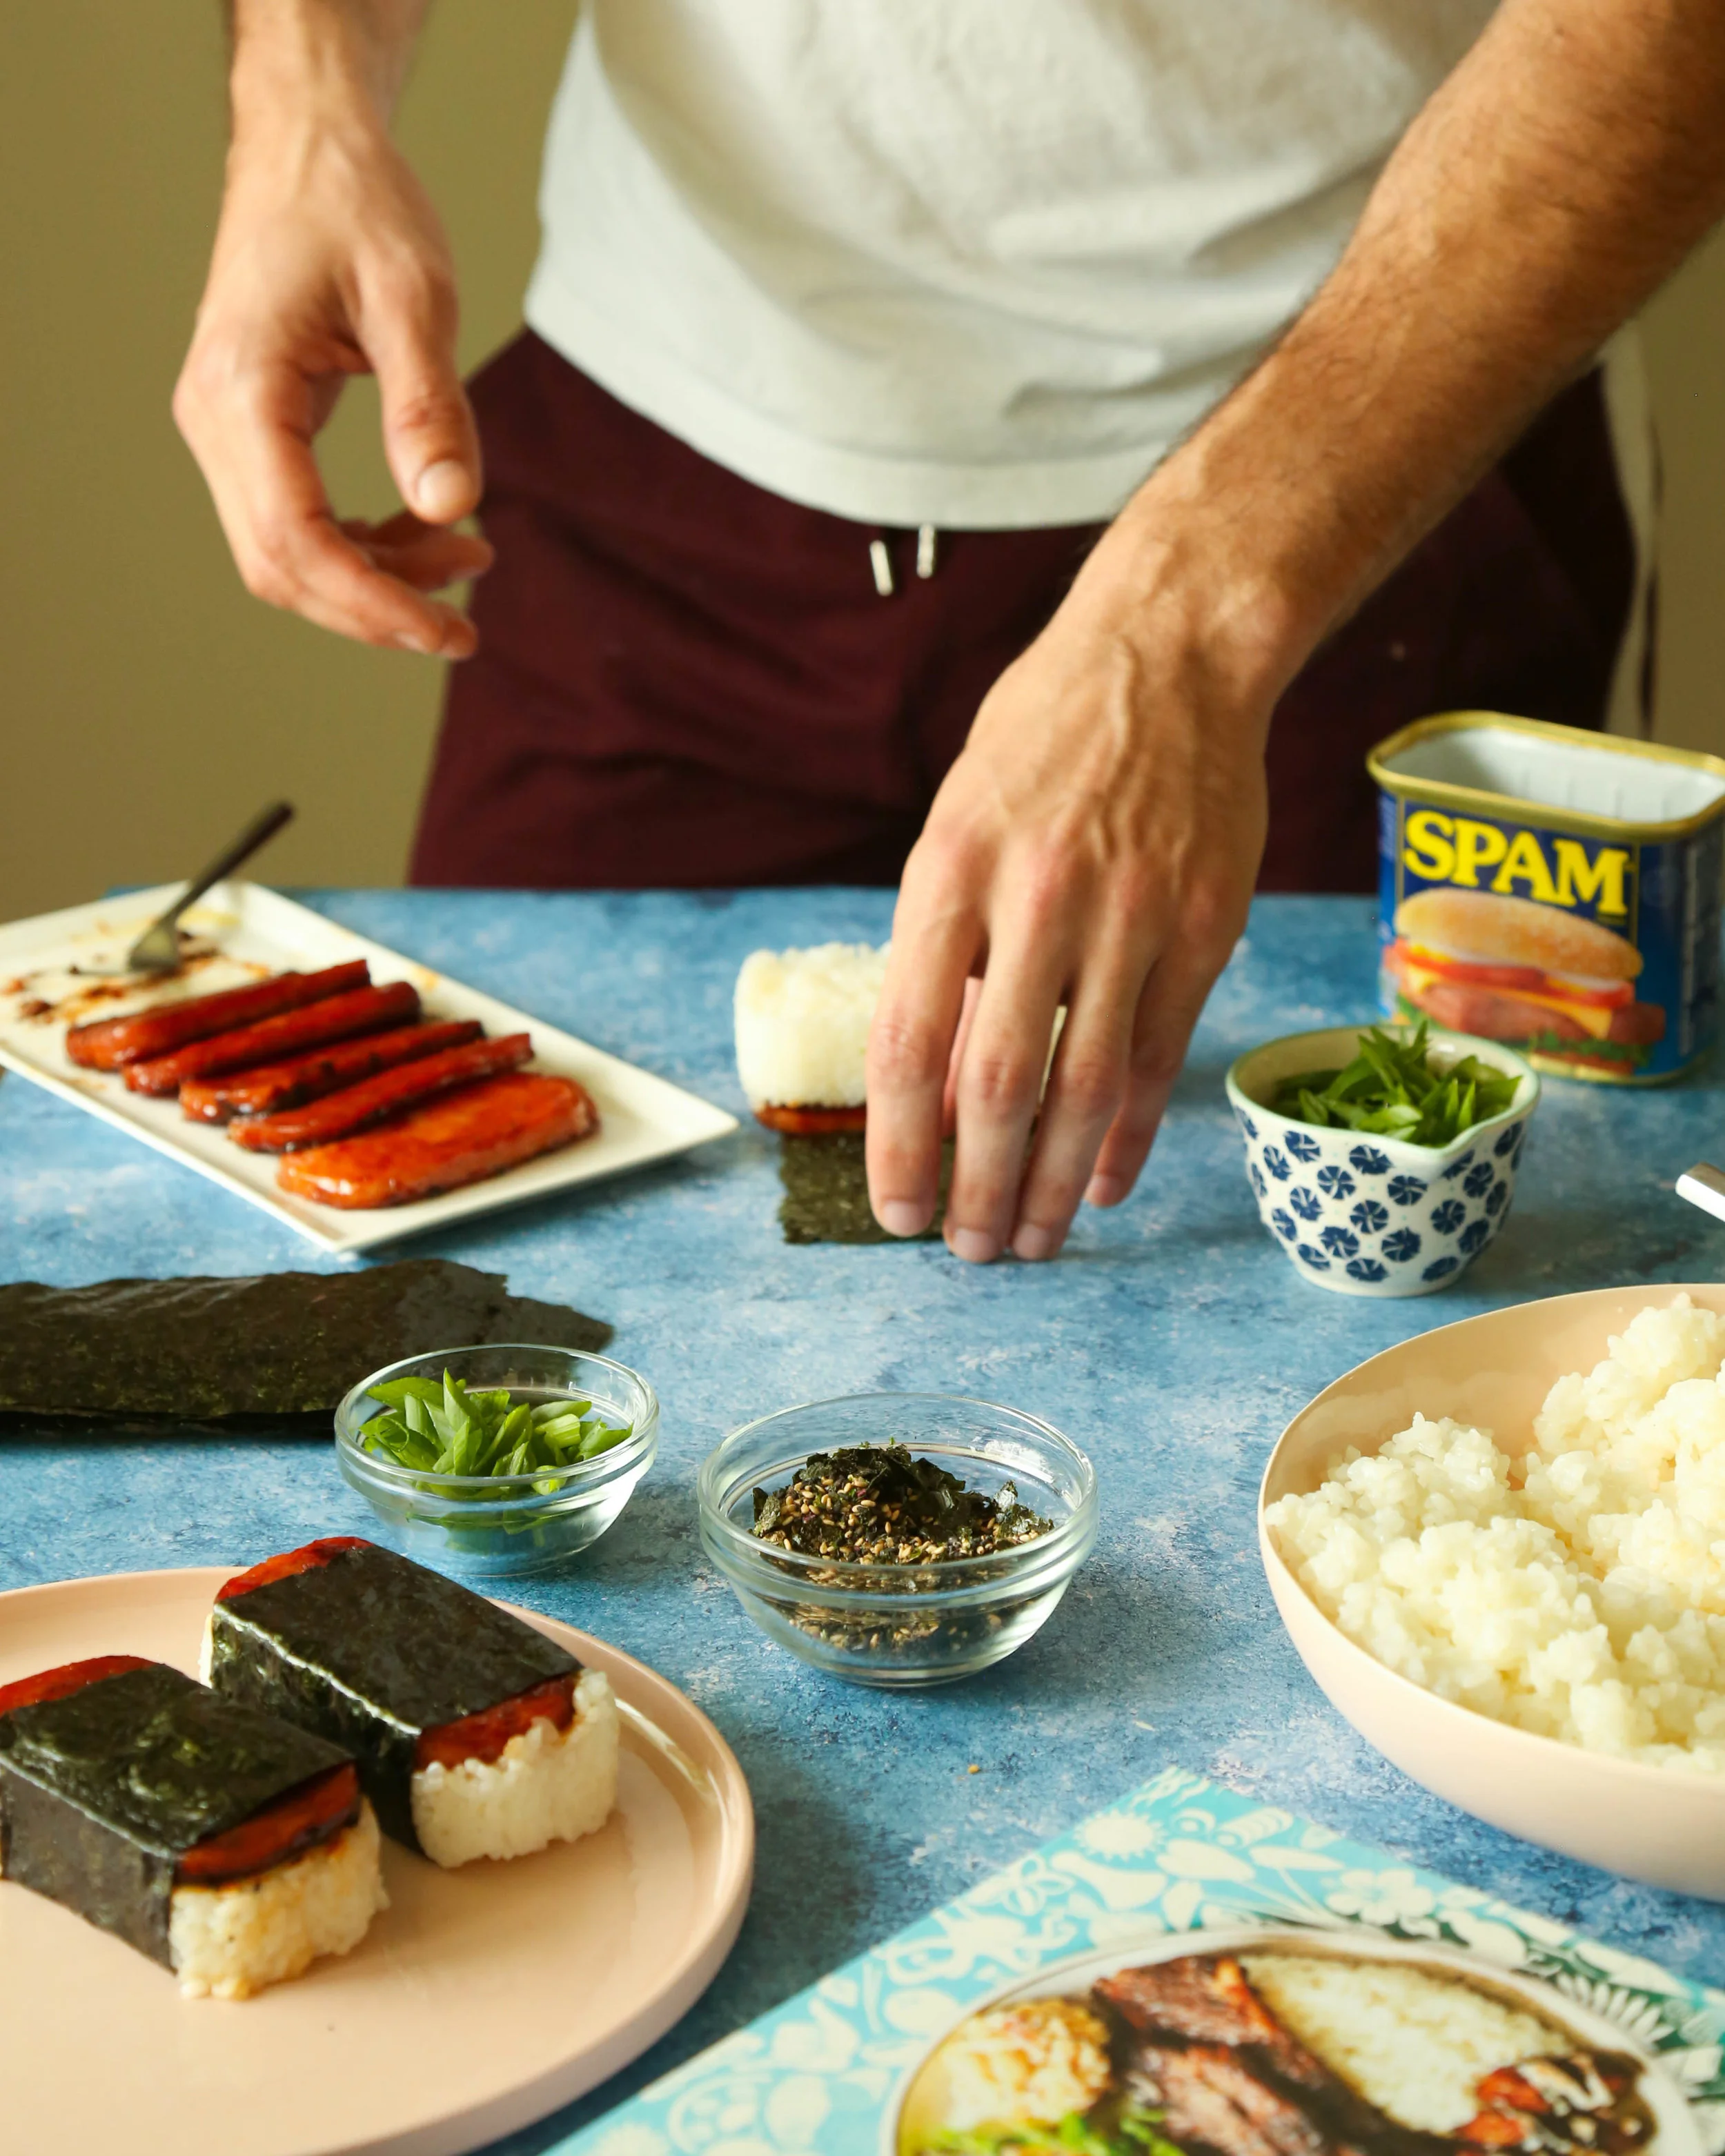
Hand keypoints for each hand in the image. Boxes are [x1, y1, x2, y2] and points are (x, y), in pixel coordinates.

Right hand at [174, 92, 490, 656]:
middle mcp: (214, 419)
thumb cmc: (358, 206)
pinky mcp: (253, 432)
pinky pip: (299, 522)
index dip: (370, 602)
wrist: (311, 151)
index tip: (445, 630)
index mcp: (242, 389)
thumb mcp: (413, 297)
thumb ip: (429, 407)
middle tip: (466, 624)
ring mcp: (225, 429)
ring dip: (376, 579)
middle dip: (374, 609)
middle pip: (282, 566)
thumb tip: (451, 505)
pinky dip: (364, 545)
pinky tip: (427, 529)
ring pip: (288, 554)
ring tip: (469, 557)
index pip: (294, 539)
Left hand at [865, 520, 1276, 1261]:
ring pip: (1085, 1091)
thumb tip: (939, 1086)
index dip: (897, 1145)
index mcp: (951, 871)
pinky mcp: (1201, 930)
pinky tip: (1104, 1183)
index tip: (894, 1208)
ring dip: (1054, 1186)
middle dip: (979, 1191)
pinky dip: (1126, 1135)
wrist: (1170, 657)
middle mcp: (1037, 899)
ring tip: (1033, 1241)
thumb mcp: (959, 823)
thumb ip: (946, 948)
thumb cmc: (1041, 742)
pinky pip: (1156, 1060)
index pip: (910, 1043)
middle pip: (999, 1088)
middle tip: (967, 1251)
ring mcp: (1129, 918)